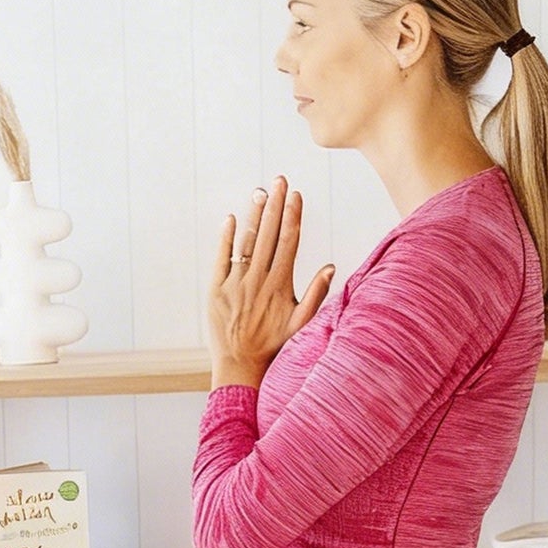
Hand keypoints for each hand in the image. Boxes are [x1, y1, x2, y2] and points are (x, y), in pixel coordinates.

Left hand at [208, 174, 334, 383]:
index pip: (289, 242)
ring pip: (247, 242)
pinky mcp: (216, 290)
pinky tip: (231, 218)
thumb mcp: (301, 324)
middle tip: (279, 180)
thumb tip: (331, 267)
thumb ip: (316, 295)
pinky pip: (221, 258)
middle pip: (269, 235)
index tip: (296, 195)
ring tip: (260, 192)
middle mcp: (258, 281)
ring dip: (254, 216)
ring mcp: (236, 284)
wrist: (240, 366)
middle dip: (275, 205)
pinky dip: (226, 238)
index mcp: (280, 286)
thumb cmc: (273, 347)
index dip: (292, 217)